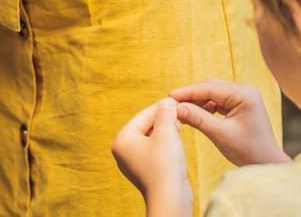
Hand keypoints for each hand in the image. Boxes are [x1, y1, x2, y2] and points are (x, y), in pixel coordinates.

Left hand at [112, 99, 191, 214]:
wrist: (170, 199)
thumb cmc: (165, 166)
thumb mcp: (166, 132)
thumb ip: (165, 113)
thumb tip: (166, 101)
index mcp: (122, 140)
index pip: (142, 116)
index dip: (161, 108)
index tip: (176, 101)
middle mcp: (124, 151)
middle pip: (146, 126)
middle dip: (164, 121)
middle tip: (179, 116)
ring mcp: (134, 162)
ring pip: (152, 138)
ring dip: (167, 133)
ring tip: (178, 131)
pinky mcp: (146, 171)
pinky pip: (156, 151)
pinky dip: (167, 145)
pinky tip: (177, 146)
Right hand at [170, 80, 287, 166]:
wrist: (267, 164)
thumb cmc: (249, 150)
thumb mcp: (220, 134)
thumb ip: (198, 118)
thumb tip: (175, 108)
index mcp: (244, 94)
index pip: (210, 88)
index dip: (188, 92)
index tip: (169, 95)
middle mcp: (244, 91)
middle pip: (210, 88)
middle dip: (191, 96)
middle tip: (171, 104)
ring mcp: (243, 97)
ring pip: (212, 94)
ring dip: (196, 102)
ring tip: (180, 111)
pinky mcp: (239, 105)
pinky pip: (217, 102)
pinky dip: (204, 107)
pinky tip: (193, 114)